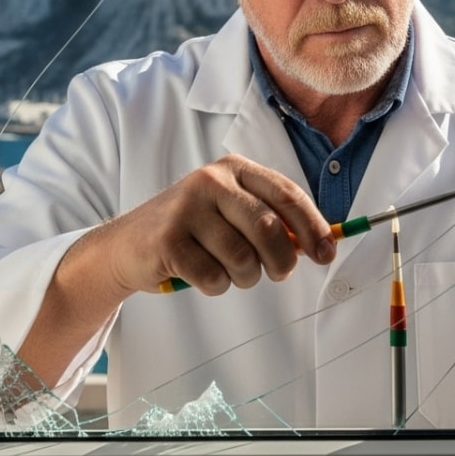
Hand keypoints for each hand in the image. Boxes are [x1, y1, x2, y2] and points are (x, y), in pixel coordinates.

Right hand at [92, 154, 336, 296]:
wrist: (127, 245)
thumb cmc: (192, 232)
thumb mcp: (231, 213)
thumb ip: (272, 222)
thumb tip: (321, 244)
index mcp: (233, 169)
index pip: (287, 195)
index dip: (314, 227)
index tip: (327, 253)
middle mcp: (210, 181)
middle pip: (270, 228)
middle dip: (282, 261)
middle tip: (278, 273)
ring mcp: (186, 208)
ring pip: (243, 258)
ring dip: (244, 278)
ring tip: (228, 272)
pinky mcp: (168, 239)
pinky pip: (214, 276)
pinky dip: (215, 285)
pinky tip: (200, 275)